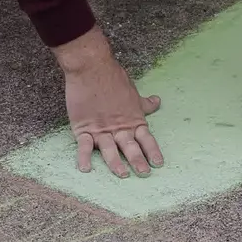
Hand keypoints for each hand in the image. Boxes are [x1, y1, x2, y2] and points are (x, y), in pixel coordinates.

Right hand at [58, 32, 162, 177]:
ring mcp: (100, 128)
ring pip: (109, 149)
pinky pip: (83, 145)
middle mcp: (118, 126)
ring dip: (116, 163)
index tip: (159, 164)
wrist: (91, 67)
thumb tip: (156, 102)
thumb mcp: (132, 92)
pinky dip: (84, 157)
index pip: (146, 139)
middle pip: (130, 147)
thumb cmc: (113, 77)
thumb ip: (143, 103)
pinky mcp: (83, 127)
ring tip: (122, 174)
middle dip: (138, 161)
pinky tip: (85, 168)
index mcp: (132, 119)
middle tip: (144, 173)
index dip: (153, 151)